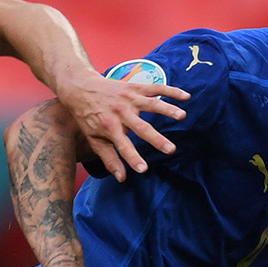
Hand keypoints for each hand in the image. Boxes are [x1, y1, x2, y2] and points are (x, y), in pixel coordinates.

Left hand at [55, 72, 189, 181]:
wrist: (81, 88)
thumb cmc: (89, 118)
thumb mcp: (94, 140)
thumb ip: (109, 159)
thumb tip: (122, 178)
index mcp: (110, 128)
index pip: (123, 147)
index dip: (132, 159)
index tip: (144, 170)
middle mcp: (121, 113)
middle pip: (142, 128)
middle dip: (156, 139)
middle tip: (171, 150)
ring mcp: (130, 99)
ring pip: (152, 104)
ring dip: (167, 109)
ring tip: (182, 116)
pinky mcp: (136, 88)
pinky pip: (156, 88)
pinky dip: (171, 91)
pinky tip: (186, 97)